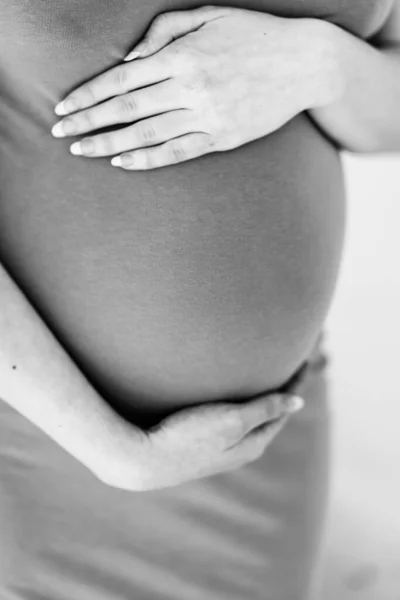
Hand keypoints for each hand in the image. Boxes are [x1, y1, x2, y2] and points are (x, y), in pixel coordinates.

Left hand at [51, 6, 332, 169]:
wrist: (305, 63)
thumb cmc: (254, 34)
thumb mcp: (209, 15)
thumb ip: (163, 32)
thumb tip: (128, 63)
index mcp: (184, 55)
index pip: (122, 80)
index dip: (88, 95)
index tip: (64, 108)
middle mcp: (192, 88)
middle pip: (126, 110)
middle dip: (88, 122)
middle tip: (60, 134)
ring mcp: (209, 116)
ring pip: (147, 134)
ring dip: (109, 144)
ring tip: (82, 152)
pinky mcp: (223, 139)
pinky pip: (178, 152)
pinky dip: (148, 159)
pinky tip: (123, 162)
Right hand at [97, 383, 305, 491]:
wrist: (144, 459)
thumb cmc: (188, 436)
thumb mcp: (231, 420)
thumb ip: (264, 410)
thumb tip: (299, 402)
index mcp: (253, 444)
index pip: (283, 410)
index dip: (295, 385)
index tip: (303, 360)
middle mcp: (241, 449)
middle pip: (270, 416)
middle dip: (282, 392)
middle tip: (291, 366)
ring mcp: (222, 448)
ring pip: (252, 420)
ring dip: (262, 399)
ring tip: (267, 379)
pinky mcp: (203, 443)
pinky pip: (234, 422)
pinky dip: (243, 405)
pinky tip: (234, 398)